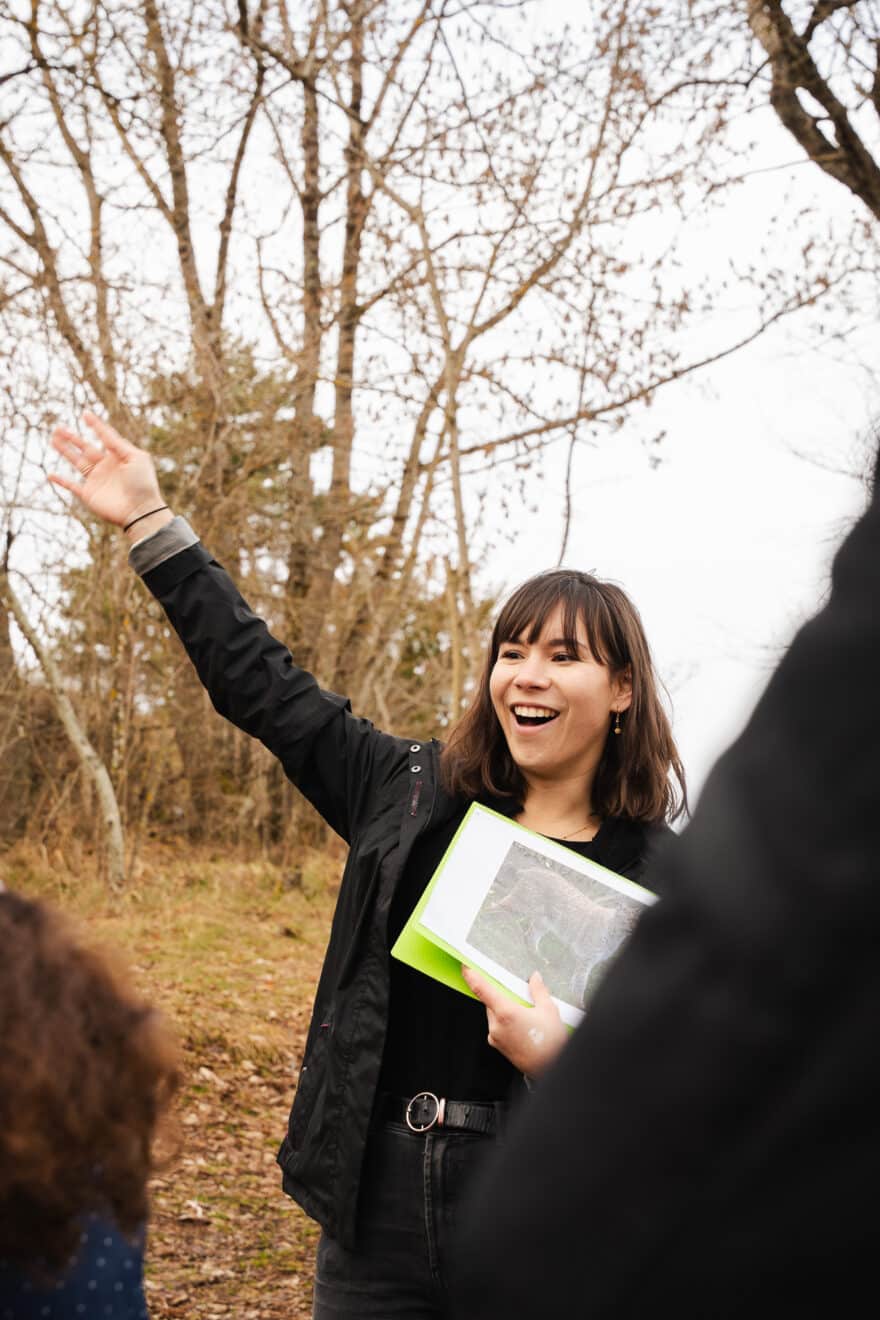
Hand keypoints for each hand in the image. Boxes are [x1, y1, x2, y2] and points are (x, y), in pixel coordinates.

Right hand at [48, 411, 166, 530]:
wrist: (141, 511)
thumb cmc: (143, 484)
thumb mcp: (135, 458)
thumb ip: (118, 443)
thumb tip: (104, 429)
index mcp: (119, 456)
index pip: (105, 437)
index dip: (96, 426)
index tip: (85, 414)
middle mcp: (106, 467)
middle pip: (85, 448)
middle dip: (72, 438)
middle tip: (59, 428)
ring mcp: (96, 480)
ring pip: (76, 462)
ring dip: (64, 451)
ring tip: (53, 438)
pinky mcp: (89, 494)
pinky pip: (72, 486)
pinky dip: (61, 481)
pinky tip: (50, 474)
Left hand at [462, 966, 568, 1076]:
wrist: (550, 1069)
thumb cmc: (550, 1044)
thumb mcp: (549, 1011)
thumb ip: (539, 990)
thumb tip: (535, 978)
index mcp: (505, 1013)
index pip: (481, 989)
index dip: (471, 975)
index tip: (466, 966)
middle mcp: (496, 1025)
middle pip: (490, 1000)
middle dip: (502, 994)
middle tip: (519, 994)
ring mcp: (495, 1037)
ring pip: (494, 1013)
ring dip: (504, 1008)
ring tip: (526, 1015)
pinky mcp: (497, 1045)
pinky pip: (496, 1026)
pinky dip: (505, 1020)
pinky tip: (522, 1025)